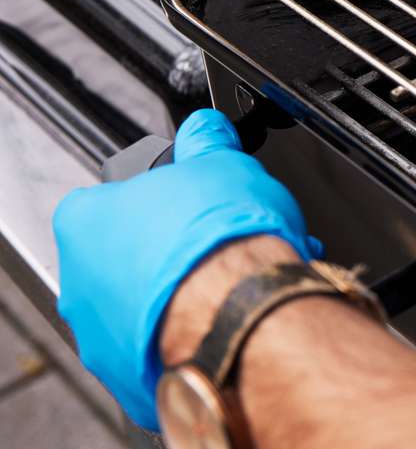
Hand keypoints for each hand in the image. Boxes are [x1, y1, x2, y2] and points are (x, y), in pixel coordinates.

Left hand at [53, 109, 318, 429]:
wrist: (242, 313)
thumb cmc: (219, 239)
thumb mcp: (222, 162)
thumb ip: (206, 141)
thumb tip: (206, 127)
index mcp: (85, 223)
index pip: (108, 201)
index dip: (154, 199)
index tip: (187, 202)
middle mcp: (81, 283)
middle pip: (129, 257)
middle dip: (175, 250)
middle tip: (220, 243)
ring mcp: (104, 337)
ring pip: (150, 307)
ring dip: (189, 294)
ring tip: (242, 281)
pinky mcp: (134, 378)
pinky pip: (167, 348)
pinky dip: (198, 333)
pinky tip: (238, 316)